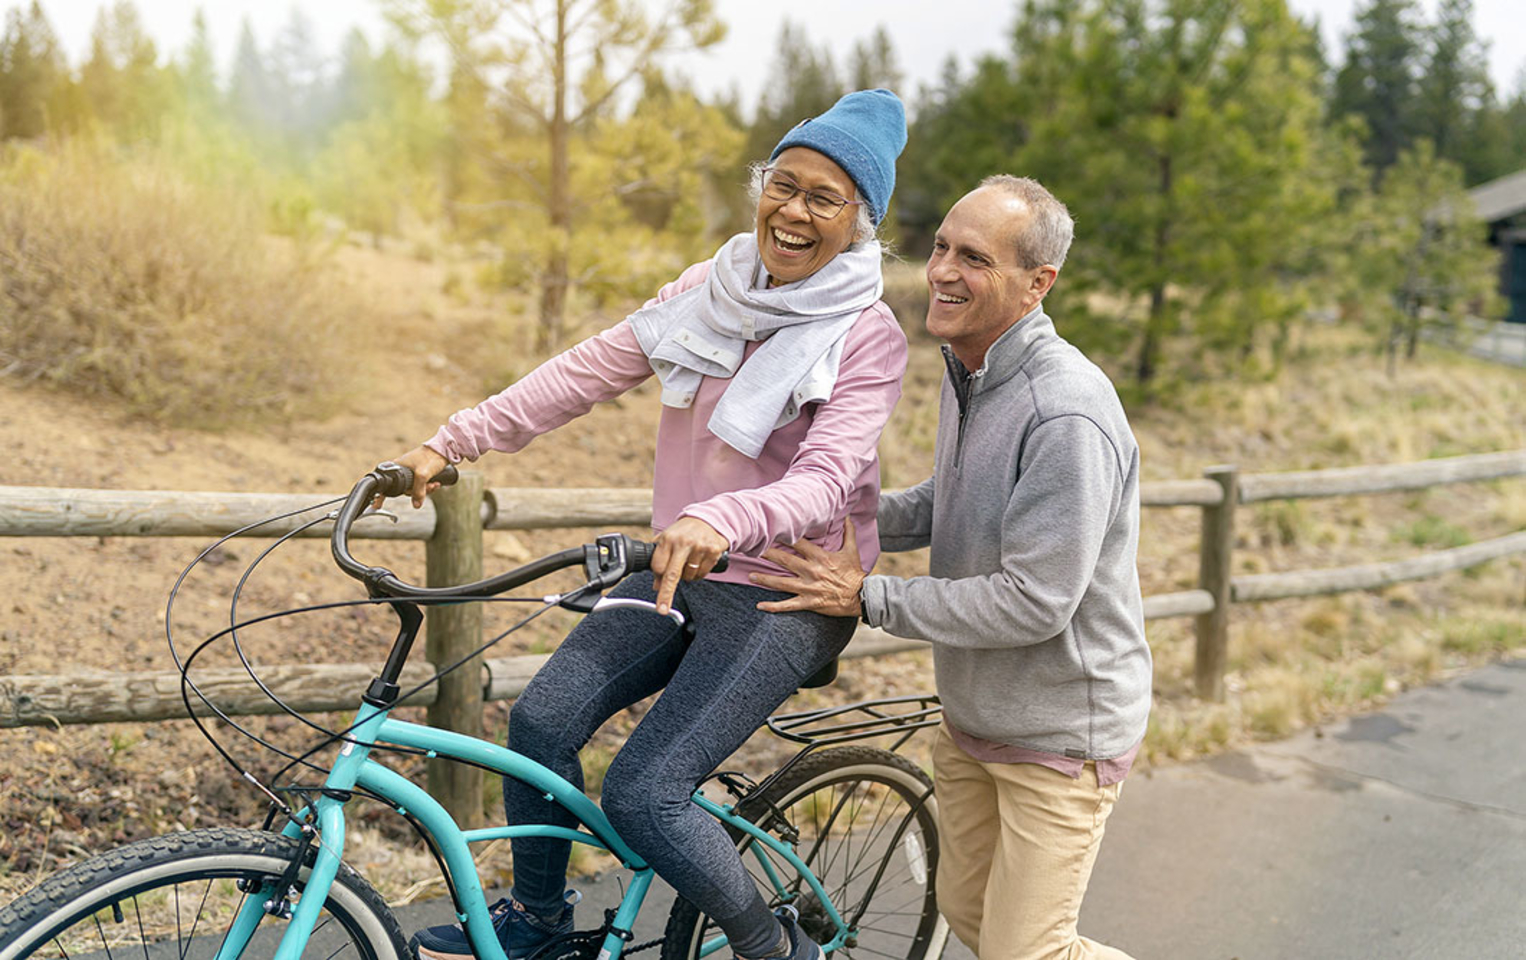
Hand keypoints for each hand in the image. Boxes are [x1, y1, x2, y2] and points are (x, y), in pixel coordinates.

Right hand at [374, 446, 449, 509]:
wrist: (445, 449)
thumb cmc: (431, 457)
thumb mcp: (423, 475)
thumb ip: (418, 491)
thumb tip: (416, 505)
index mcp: (398, 466)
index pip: (387, 484)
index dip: (382, 495)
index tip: (377, 504)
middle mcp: (402, 469)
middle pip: (405, 489)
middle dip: (418, 492)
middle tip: (428, 488)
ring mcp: (411, 471)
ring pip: (415, 488)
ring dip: (426, 489)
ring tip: (435, 484)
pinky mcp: (420, 472)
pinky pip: (421, 485)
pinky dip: (429, 486)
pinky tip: (436, 483)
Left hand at [651, 517, 728, 614]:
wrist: (709, 520)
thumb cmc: (684, 532)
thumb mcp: (667, 539)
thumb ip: (659, 559)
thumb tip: (656, 585)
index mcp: (668, 538)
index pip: (658, 566)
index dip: (658, 576)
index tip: (657, 584)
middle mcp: (683, 542)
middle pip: (672, 575)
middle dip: (666, 595)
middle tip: (662, 609)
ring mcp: (700, 547)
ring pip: (689, 577)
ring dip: (687, 576)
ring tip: (689, 562)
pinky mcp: (713, 552)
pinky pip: (702, 574)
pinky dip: (698, 574)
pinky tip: (698, 562)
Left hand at [751, 519, 865, 616]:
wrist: (861, 596)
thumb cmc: (855, 573)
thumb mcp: (852, 550)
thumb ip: (848, 532)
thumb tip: (848, 516)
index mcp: (820, 557)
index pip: (798, 543)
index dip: (784, 536)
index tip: (770, 531)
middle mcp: (811, 571)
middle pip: (785, 560)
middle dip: (768, 555)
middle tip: (752, 550)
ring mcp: (808, 588)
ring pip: (782, 583)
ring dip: (765, 579)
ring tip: (751, 576)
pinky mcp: (809, 602)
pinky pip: (788, 605)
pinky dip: (774, 606)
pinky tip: (760, 606)